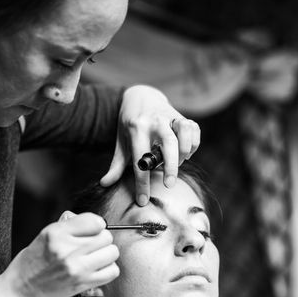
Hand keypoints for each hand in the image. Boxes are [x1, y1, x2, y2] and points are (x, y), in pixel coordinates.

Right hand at [0, 211, 118, 296]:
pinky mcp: (82, 284)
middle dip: (101, 240)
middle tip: (91, 247)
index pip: (95, 221)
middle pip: (106, 237)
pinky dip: (108, 270)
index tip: (91, 231)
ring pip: (112, 252)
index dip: (96, 225)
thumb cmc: (33, 261)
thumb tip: (97, 223)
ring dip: (106, 255)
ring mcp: (76, 268)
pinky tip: (96, 270)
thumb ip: (70, 227)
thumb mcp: (45, 235)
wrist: (21, 291)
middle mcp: (67, 249)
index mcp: (56, 233)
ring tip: (94, 258)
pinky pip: (112, 271)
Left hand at [99, 85, 200, 205]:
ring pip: (184, 132)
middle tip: (169, 184)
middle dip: (171, 166)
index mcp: (136, 129)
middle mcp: (154, 121)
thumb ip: (115, 165)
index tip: (143, 200)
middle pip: (168, 143)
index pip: (140, 160)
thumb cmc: (130, 125)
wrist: (141, 96)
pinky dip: (193, 143)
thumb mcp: (121, 143)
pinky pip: (193, 129)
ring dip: (184, 151)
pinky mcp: (182, 115)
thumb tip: (104, 184)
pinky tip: (186, 152)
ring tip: (178, 162)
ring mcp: (170, 116)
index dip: (141, 183)